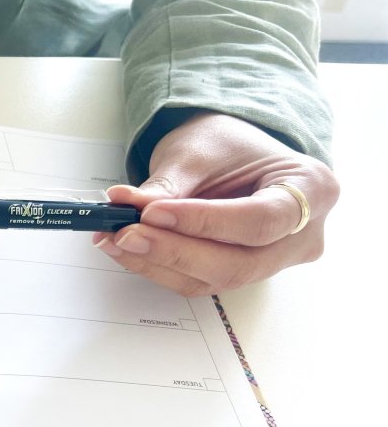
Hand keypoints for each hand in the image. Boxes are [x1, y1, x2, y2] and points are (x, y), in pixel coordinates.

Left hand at [92, 112, 338, 295]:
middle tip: (125, 234)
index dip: (205, 222)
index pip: (260, 220)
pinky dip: (159, 266)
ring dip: (157, 262)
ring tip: (114, 239)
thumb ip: (167, 186)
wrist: (230, 152)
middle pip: (238, 263)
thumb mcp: (198, 151)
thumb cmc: (226, 145)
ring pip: (214, 279)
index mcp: (312, 189)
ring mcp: (275, 261)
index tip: (153, 213)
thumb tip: (126, 209)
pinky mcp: (240, 273)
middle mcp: (303, 234)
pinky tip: (126, 248)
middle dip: (174, 251)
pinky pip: (200, 281)